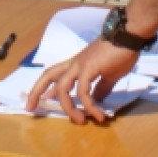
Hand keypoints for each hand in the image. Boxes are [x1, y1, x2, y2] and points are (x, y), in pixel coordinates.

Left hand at [25, 40, 139, 123]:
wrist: (128, 36)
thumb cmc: (119, 52)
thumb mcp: (109, 74)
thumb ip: (101, 87)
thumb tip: (97, 99)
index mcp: (76, 64)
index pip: (55, 75)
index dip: (45, 88)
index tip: (39, 102)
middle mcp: (74, 64)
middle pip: (49, 75)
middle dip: (36, 92)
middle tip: (30, 108)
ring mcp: (80, 65)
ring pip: (63, 87)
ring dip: (68, 107)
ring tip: (80, 121)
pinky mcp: (88, 69)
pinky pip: (83, 92)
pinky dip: (89, 105)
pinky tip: (98, 114)